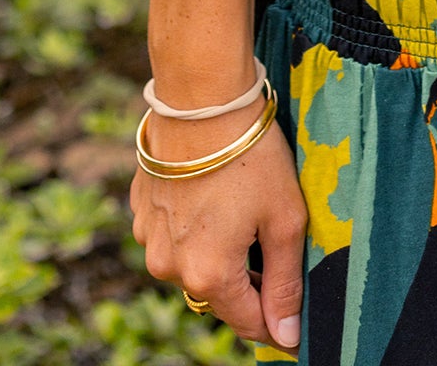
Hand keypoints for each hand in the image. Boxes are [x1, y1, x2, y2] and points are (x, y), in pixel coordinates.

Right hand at [131, 105, 308, 353]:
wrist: (202, 98)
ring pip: (194, 265)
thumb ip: (285, 283)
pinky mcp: (141, 213)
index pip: (250, 322)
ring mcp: (150, 240)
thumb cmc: (252, 155)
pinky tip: (214, 193)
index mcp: (209, 276)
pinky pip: (173, 236)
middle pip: (220, 294)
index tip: (296, 316)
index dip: (277, 321)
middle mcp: (170, 268)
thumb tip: (286, 337)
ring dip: (218, 252)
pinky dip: (195, 226)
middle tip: (272, 238)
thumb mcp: (284, 219)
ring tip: (242, 207)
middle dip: (248, 279)